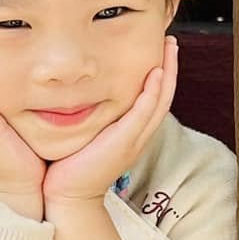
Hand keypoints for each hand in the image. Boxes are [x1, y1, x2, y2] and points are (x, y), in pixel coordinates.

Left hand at [43, 36, 177, 205]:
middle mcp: (137, 135)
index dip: (161, 74)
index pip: (153, 98)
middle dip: (170, 68)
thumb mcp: (85, 134)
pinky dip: (151, 94)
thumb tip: (76, 91)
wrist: (66, 196)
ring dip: (167, 74)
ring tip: (170, 50)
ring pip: (159, 102)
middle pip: (163, 96)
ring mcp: (133, 140)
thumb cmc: (69, 167)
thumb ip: (89, 115)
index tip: (160, 50)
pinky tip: (154, 75)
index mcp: (131, 132)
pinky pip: (142, 115)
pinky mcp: (123, 144)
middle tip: (172, 42)